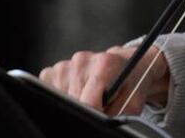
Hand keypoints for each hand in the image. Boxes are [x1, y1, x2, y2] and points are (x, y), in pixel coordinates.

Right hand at [39, 44, 169, 114]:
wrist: (129, 64)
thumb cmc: (132, 83)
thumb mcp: (133, 103)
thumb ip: (117, 115)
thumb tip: (101, 123)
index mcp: (104, 64)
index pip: (87, 102)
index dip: (93, 114)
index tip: (98, 115)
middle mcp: (83, 61)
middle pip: (73, 103)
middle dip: (85, 110)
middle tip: (100, 104)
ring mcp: (67, 64)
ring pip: (61, 99)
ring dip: (75, 103)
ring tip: (91, 95)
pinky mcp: (54, 71)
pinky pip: (51, 93)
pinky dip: (64, 97)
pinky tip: (80, 92)